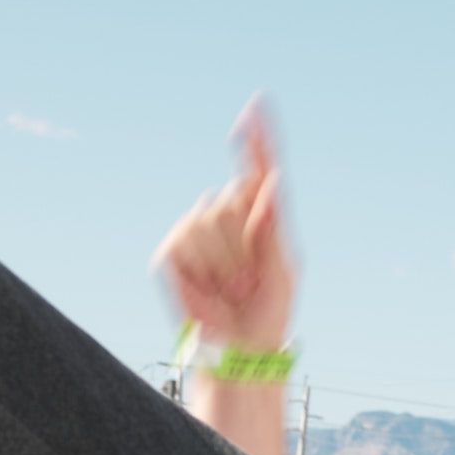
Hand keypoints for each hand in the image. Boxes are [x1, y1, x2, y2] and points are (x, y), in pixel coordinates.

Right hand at [156, 103, 296, 357]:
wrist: (239, 348)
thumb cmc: (268, 311)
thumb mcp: (284, 269)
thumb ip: (274, 224)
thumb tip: (272, 180)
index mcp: (259, 214)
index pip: (258, 167)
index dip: (257, 137)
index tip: (257, 105)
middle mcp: (225, 214)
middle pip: (232, 199)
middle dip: (244, 244)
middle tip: (250, 280)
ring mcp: (195, 229)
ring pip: (208, 219)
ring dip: (226, 261)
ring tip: (232, 287)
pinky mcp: (171, 251)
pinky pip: (185, 241)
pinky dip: (202, 270)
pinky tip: (208, 288)